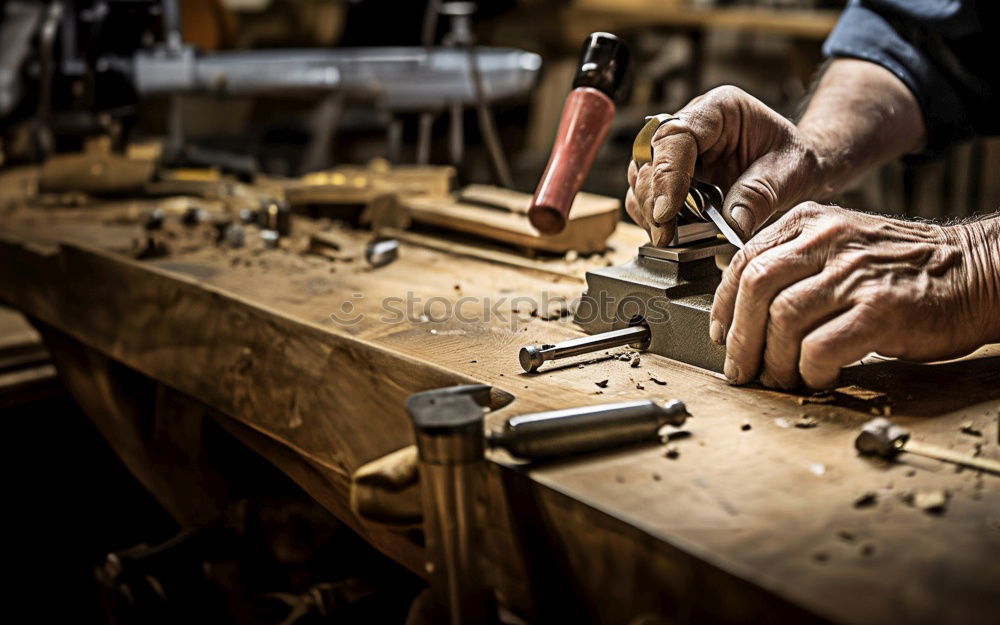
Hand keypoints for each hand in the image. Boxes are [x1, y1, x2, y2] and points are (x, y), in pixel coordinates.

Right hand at [626, 86, 820, 245]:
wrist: (796, 169)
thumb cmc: (793, 161)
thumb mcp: (790, 173)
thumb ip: (760, 195)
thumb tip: (732, 224)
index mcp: (718, 110)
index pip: (676, 135)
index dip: (666, 175)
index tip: (666, 213)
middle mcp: (690, 126)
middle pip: (650, 157)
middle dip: (653, 199)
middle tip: (665, 234)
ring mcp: (676, 152)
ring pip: (642, 178)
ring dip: (649, 210)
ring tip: (670, 236)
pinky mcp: (671, 177)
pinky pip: (647, 196)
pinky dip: (653, 218)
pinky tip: (672, 233)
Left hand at [710, 203, 999, 388]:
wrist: (977, 272)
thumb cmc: (904, 269)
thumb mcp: (840, 247)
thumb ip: (793, 263)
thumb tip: (739, 302)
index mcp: (810, 223)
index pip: (744, 262)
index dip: (723, 305)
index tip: (719, 335)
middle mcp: (828, 240)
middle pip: (755, 289)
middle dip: (739, 339)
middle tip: (740, 370)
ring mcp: (855, 273)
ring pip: (782, 320)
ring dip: (773, 361)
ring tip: (781, 379)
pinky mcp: (881, 309)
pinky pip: (820, 347)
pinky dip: (810, 371)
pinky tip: (819, 378)